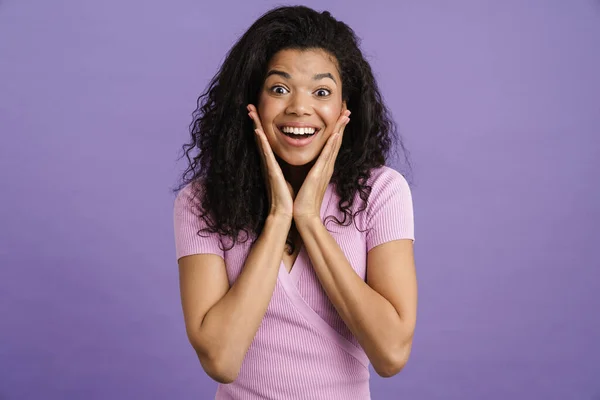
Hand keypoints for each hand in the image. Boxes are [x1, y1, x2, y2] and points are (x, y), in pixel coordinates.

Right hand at [248, 104, 294, 219]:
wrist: (289, 214)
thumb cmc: (291, 197)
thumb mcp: (292, 177)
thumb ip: (290, 167)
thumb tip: (295, 159)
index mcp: (275, 162)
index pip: (268, 140)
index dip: (263, 126)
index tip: (259, 112)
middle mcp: (270, 162)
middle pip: (261, 137)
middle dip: (256, 121)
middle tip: (249, 105)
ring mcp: (269, 166)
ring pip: (261, 141)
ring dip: (256, 125)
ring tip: (250, 111)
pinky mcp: (272, 172)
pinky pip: (266, 154)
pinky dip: (262, 143)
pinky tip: (258, 131)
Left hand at [293, 109, 350, 222]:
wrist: (303, 215)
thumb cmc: (302, 199)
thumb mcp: (306, 179)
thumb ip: (308, 170)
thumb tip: (306, 164)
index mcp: (323, 167)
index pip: (331, 144)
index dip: (336, 129)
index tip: (339, 116)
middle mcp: (326, 166)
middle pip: (336, 141)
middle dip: (341, 125)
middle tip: (347, 109)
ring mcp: (324, 170)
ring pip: (334, 145)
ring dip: (339, 129)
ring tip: (345, 115)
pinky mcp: (318, 174)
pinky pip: (326, 156)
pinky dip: (331, 144)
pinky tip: (335, 134)